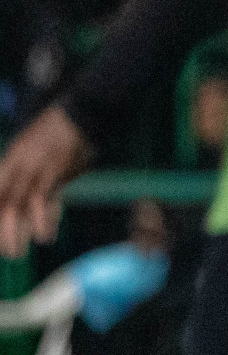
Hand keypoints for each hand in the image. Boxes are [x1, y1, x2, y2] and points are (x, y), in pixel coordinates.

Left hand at [0, 107, 91, 258]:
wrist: (82, 112)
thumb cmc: (61, 132)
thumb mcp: (36, 150)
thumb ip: (28, 173)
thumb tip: (31, 202)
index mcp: (10, 160)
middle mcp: (16, 165)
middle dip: (0, 230)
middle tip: (5, 252)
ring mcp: (33, 168)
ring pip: (14, 205)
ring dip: (13, 232)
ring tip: (17, 252)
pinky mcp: (53, 171)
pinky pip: (40, 200)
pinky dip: (41, 220)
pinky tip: (45, 235)